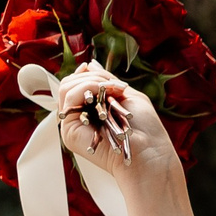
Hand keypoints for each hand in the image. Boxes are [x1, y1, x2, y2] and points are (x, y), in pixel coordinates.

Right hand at [56, 61, 179, 192]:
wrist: (148, 151)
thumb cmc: (144, 128)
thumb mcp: (126, 94)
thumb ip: (105, 80)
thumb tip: (88, 64)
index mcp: (91, 108)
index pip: (77, 83)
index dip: (88, 74)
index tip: (107, 77)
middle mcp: (80, 116)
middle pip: (70, 83)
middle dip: (93, 77)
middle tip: (115, 86)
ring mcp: (73, 123)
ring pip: (66, 87)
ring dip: (91, 81)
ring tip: (111, 90)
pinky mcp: (69, 131)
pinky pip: (68, 98)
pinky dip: (86, 88)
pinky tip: (103, 94)